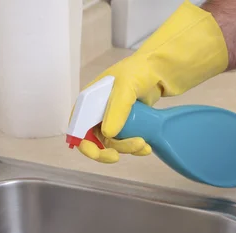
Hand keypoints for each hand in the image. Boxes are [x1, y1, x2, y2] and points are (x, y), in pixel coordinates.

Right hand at [76, 0, 228, 162]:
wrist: (159, 72)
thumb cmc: (138, 72)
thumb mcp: (126, 87)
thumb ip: (116, 109)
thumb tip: (107, 134)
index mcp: (88, 101)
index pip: (77, 126)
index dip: (82, 142)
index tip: (95, 152)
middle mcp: (96, 112)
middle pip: (94, 140)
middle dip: (107, 150)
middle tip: (118, 156)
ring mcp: (111, 120)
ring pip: (112, 144)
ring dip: (126, 149)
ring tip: (143, 145)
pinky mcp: (125, 126)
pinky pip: (125, 143)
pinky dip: (135, 149)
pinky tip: (146, 147)